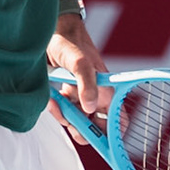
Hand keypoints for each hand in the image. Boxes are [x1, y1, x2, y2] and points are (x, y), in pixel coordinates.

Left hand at [47, 10, 112, 142]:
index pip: (119, 123)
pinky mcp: (67, 94)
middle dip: (80, 129)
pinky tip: (51, 97)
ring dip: (64, 116)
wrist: (50, 29)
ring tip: (55, 100)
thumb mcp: (78, 61)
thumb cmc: (69, 41)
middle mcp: (96, 96)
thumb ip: (86, 83)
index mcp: (106, 91)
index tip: (96, 141)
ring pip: (76, 121)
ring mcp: (81, 96)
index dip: (111, 138)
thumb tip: (91, 108)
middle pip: (94, 129)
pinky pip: (63, 111)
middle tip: (69, 120)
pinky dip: (56, 109)